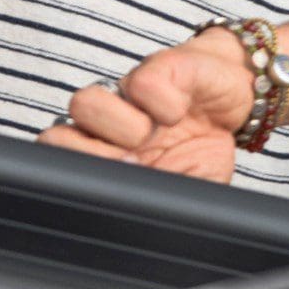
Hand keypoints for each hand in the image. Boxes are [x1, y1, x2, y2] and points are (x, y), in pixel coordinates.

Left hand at [36, 29, 252, 182]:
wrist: (233, 101)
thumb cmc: (201, 150)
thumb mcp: (185, 191)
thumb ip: (159, 203)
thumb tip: (141, 219)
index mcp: (105, 157)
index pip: (58, 169)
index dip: (79, 180)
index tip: (114, 187)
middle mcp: (105, 126)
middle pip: (55, 138)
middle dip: (92, 156)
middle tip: (133, 163)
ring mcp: (125, 94)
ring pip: (84, 105)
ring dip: (123, 128)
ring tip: (154, 136)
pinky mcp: (156, 68)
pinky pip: (142, 86)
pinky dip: (165, 104)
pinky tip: (179, 111)